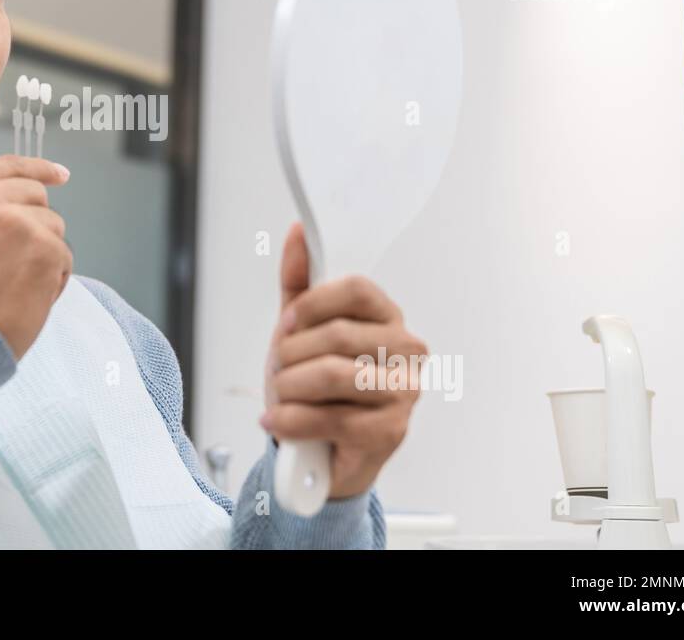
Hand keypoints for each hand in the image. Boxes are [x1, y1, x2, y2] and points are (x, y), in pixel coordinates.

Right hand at [0, 154, 71, 358]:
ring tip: (9, 284)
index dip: (39, 169)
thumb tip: (35, 189)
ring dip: (43, 255)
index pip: (8, 166)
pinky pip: (65, 258)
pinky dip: (53, 280)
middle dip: (35, 225)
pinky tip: (24, 297)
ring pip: (54, 227)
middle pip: (37, 196)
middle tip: (7, 263)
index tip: (60, 175)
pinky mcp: (45, 249)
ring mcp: (17, 222)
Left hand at [261, 223, 426, 498]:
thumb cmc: (317, 386)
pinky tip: (278, 421)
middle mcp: (406, 351)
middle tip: (277, 368)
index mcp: (388, 317)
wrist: (324, 449)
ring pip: (332, 375)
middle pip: (338, 334)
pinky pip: (330, 418)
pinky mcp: (390, 432)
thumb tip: (298, 232)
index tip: (288, 322)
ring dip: (290, 387)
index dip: (313, 303)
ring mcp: (403, 392)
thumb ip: (301, 282)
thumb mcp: (303, 329)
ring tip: (279, 395)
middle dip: (291, 354)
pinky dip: (291, 421)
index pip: (356, 289)